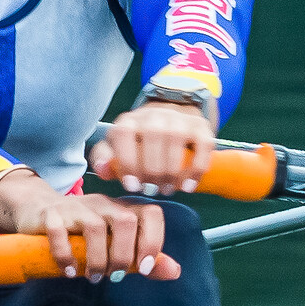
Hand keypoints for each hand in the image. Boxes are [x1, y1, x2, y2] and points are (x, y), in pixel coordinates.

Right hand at [0, 170, 177, 281]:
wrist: (38, 210)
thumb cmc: (82, 232)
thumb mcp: (114, 243)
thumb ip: (143, 257)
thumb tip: (174, 272)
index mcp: (122, 209)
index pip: (151, 214)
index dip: (153, 241)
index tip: (144, 268)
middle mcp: (103, 204)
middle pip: (125, 221)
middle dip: (122, 255)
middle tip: (113, 276)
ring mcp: (76, 207)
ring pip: (95, 227)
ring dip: (96, 259)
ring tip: (92, 277)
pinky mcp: (51, 214)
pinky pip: (60, 232)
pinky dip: (65, 255)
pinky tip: (68, 271)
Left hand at [90, 99, 216, 195]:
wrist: (170, 116)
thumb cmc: (139, 141)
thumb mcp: (118, 147)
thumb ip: (104, 159)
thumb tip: (102, 169)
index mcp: (129, 120)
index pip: (124, 133)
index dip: (128, 162)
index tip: (132, 186)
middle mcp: (154, 115)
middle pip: (152, 140)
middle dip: (152, 172)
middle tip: (152, 190)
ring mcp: (179, 118)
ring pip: (176, 142)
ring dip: (171, 172)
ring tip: (167, 189)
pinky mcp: (200, 126)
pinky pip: (201, 146)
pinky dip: (195, 170)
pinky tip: (187, 187)